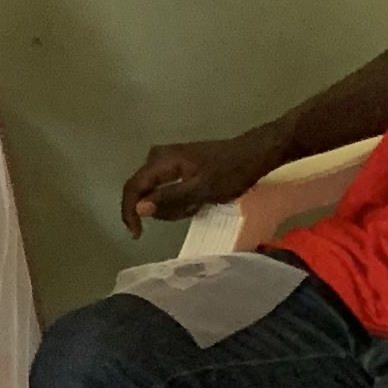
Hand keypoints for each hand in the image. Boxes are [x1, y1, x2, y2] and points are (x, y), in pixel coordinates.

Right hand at [119, 128, 292, 236]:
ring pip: (156, 191)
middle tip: (188, 213)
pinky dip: (180, 199)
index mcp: (161, 161)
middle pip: (142, 190)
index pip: (132, 188)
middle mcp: (158, 157)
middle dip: (159, 208)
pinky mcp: (179, 164)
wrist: (257, 152)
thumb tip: (139, 209)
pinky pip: (168, 187)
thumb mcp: (202, 190)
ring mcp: (168, 160)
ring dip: (172, 205)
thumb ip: (169, 199)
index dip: (129, 213)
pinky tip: (199, 200)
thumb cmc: (232, 171)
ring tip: (198, 205)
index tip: (138, 235)